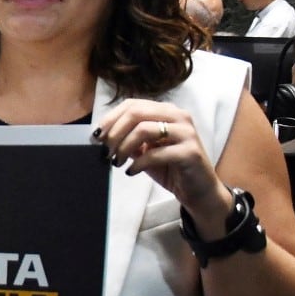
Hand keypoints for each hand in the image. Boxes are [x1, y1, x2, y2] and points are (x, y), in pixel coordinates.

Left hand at [97, 99, 231, 225]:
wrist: (198, 190)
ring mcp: (186, 133)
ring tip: (116, 162)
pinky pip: (155, 153)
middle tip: (105, 151)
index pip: (132, 104)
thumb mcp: (145, 150)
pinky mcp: (190, 152)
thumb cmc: (170, 167)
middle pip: (136, 113)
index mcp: (166, 111)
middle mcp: (179, 116)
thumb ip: (129, 139)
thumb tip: (103, 136)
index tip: (96, 137)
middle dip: (114, 132)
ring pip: (144, 129)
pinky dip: (137, 163)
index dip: (110, 119)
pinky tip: (131, 172)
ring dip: (124, 147)